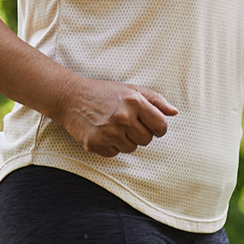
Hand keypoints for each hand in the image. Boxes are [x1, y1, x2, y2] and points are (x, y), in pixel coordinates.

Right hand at [55, 76, 177, 157]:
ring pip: (131, 148)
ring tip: (111, 126)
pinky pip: (114, 153)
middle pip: (146, 140)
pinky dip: (109, 146)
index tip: (147, 123)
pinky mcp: (96, 144)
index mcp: (134, 102)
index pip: (161, 126)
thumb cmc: (103, 93)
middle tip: (124, 122)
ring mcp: (109, 132)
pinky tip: (101, 132)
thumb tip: (174, 113)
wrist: (70, 97)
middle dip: (138, 133)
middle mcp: (123, 118)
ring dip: (124, 140)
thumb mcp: (130, 89)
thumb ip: (155, 100)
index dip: (157, 127)